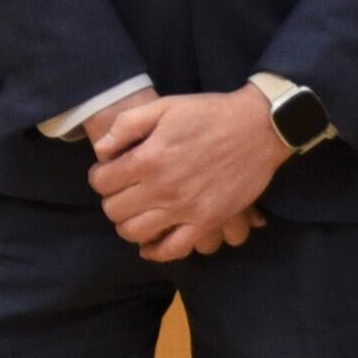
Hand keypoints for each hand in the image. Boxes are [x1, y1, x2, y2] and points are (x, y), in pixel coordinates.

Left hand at [89, 90, 289, 260]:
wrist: (258, 127)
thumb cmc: (210, 113)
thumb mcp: (165, 106)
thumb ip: (128, 125)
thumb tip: (102, 151)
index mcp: (148, 158)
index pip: (102, 182)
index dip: (100, 177)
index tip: (108, 173)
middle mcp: (162, 188)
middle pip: (114, 210)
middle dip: (112, 201)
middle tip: (122, 192)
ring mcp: (185, 209)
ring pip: (136, 233)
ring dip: (128, 225)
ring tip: (135, 213)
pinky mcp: (206, 221)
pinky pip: (172, 249)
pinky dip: (155, 251)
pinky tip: (150, 244)